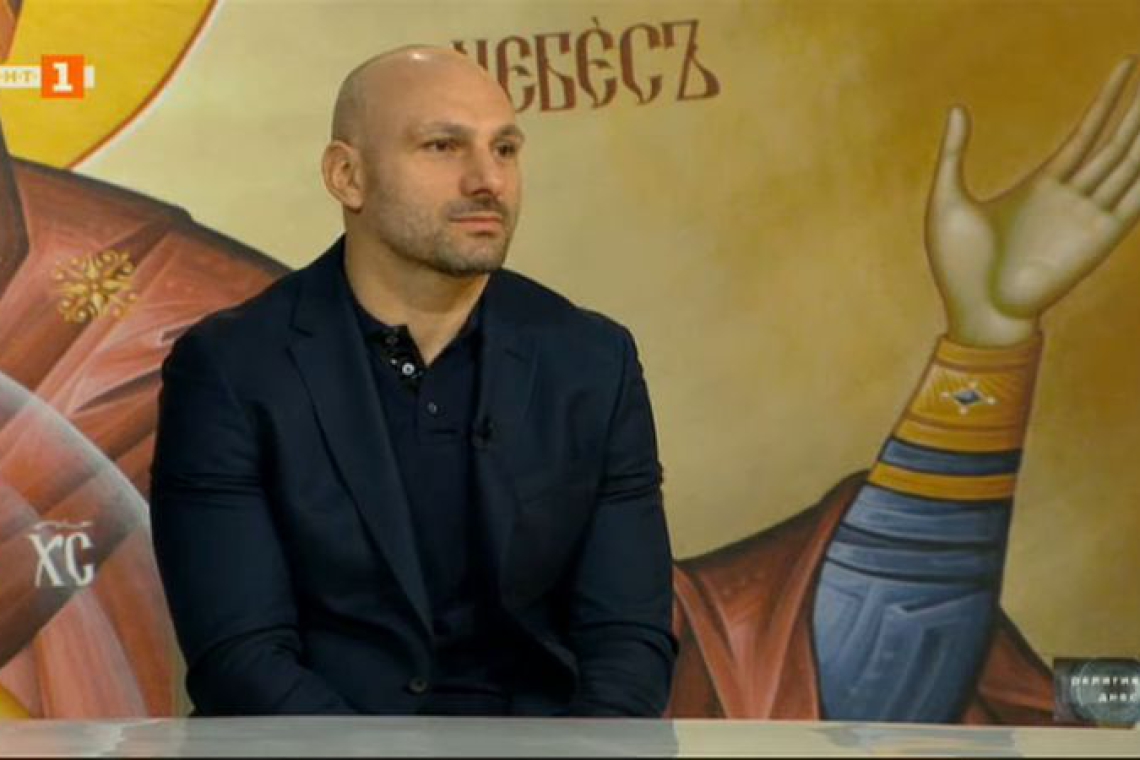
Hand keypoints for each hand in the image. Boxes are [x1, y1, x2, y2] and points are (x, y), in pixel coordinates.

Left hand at [927, 58, 1139, 346]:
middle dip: (1138, 111)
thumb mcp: (946, 200)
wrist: (974, 310)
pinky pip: (1136, 199)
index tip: (1127, 66)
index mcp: (1040, 185)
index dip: (1107, 99)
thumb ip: (954, 154)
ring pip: (1131, 164)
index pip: (1085, 132)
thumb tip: (959, 109)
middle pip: (1116, 143)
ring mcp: (1088, 217)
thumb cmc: (956, 266)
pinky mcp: (1099, 238)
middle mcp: (1071, 197)